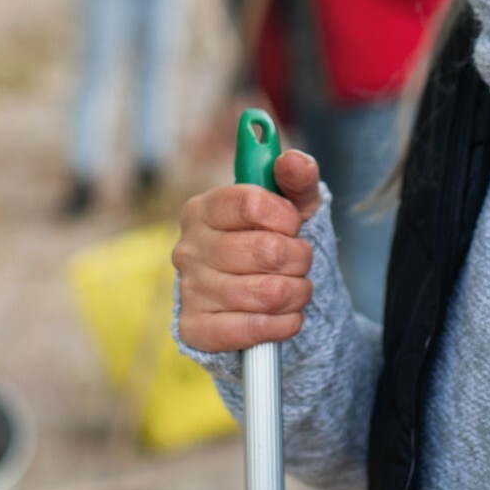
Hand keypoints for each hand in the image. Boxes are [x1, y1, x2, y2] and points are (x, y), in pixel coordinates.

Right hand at [174, 150, 322, 353]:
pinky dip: (283, 325)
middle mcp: (189, 248)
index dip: (285, 216)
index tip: (293, 224)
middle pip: (267, 250)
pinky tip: (286, 317)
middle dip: (300, 258)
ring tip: (296, 289)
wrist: (257, 299)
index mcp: (203, 210)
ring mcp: (190, 290)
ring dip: (298, 293)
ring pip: (268, 293)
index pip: (251, 204)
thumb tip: (295, 160)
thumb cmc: (273, 243)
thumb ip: (297, 179)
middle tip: (300, 261)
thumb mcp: (291, 208)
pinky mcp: (196, 329)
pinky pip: (252, 330)